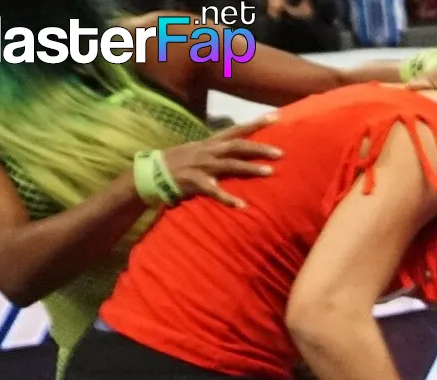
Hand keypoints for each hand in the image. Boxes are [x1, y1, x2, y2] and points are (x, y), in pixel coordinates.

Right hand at [162, 115, 282, 207]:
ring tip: (269, 172)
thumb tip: (238, 146)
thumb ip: (219, 148)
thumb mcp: (200, 149)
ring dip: (250, 168)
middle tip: (280, 153)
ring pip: (230, 165)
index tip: (275, 117)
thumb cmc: (181, 162)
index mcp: (211, 142)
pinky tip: (242, 205)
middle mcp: (209, 151)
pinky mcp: (197, 183)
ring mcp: (203, 166)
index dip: (256, 123)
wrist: (155, 172)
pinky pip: (215, 192)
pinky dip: (228, 199)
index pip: (237, 129)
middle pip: (238, 146)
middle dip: (259, 148)